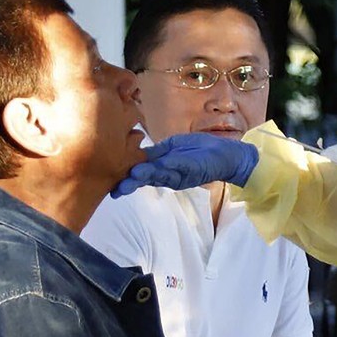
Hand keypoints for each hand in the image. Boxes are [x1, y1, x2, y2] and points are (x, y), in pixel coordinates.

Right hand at [112, 133, 258, 197]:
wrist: (227, 154)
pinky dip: (166, 167)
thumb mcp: (174, 147)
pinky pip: (177, 167)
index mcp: (162, 167)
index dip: (125, 176)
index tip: (109, 181)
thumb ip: (156, 153)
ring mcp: (180, 172)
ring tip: (132, 177)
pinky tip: (155, 166)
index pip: (140, 172)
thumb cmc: (200, 149)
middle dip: (131, 183)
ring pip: (159, 175)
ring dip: (146, 176)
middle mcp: (168, 173)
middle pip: (146, 178)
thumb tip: (136, 153)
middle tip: (116, 189)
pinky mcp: (192, 168)